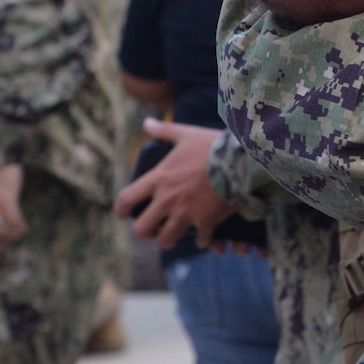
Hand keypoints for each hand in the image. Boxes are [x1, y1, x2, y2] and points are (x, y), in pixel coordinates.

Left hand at [114, 120, 233, 248]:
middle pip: (142, 229)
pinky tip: (205, 235)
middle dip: (147, 231)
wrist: (242, 159)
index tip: (125, 214)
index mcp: (159, 179)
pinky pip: (199, 240)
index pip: (126, 200)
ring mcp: (186, 213)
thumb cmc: (212, 145)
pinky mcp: (206, 222)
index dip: (121, 211)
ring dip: (170, 239)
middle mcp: (167, 200)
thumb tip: (147, 123)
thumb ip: (165, 131)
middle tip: (154, 227)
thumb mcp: (187, 134)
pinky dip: (202, 239)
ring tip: (176, 235)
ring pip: (166, 240)